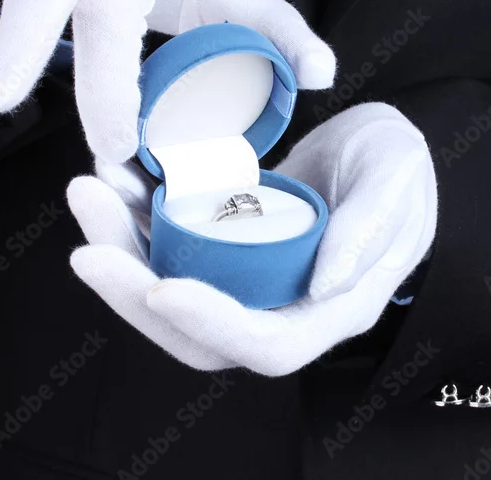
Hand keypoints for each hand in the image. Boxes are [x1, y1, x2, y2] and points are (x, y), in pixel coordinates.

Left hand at [67, 103, 437, 375]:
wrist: (380, 148)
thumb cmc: (399, 166)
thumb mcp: (396, 180)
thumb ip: (369, 228)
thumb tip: (324, 284)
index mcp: (332, 306)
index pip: (266, 342)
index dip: (211, 324)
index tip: (158, 286)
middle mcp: (283, 304)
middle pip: (197, 330)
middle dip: (134, 292)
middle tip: (90, 245)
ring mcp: (249, 278)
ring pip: (170, 286)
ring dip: (122, 247)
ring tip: (91, 191)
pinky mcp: (227, 246)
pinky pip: (171, 244)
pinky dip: (136, 216)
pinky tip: (116, 176)